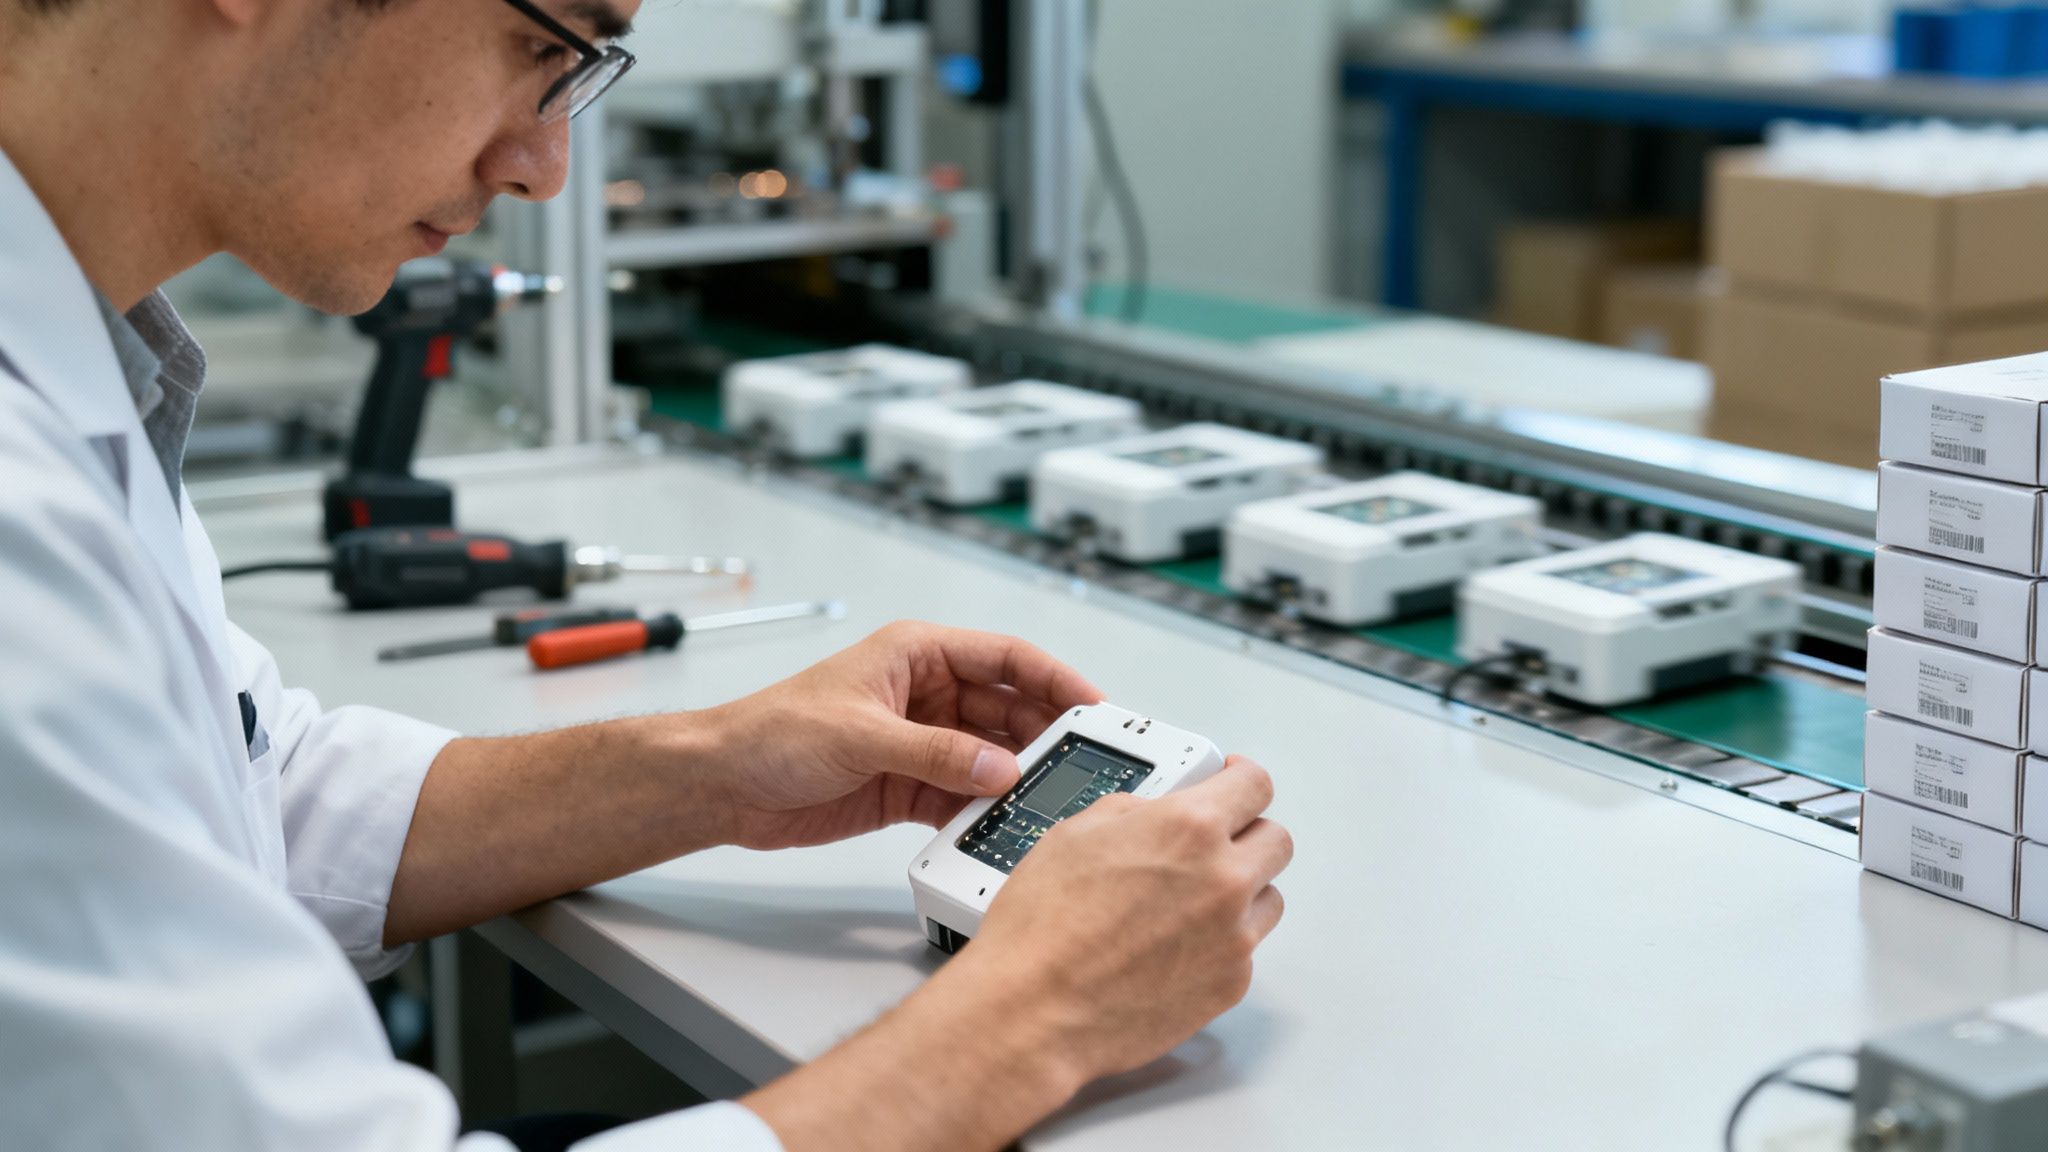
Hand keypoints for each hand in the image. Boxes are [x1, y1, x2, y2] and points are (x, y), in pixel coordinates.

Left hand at [707, 621, 1103, 850]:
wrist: (724, 786)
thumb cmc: (771, 731)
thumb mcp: (862, 735)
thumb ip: (937, 753)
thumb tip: (1000, 767)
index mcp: (917, 654)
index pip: (1005, 657)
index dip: (1054, 678)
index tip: (1093, 706)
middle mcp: (926, 694)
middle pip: (1008, 709)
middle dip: (1045, 734)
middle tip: (1083, 763)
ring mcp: (921, 741)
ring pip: (991, 755)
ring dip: (1017, 777)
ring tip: (1050, 800)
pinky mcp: (909, 785)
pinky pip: (964, 795)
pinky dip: (985, 810)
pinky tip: (1005, 825)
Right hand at [944, 756, 1290, 1084]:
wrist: (1033, 1010)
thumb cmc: (1043, 928)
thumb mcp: (1074, 835)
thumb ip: (1132, 812)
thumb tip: (1151, 814)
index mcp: (1188, 828)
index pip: (1253, 783)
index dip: (1240, 777)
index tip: (1231, 782)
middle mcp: (1223, 879)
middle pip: (1276, 840)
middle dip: (1246, 834)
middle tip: (1213, 843)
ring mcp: (1234, 936)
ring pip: (1268, 897)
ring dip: (1240, 891)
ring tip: (1189, 902)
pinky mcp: (1230, 984)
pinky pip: (1245, 949)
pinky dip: (1220, 942)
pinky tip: (1174, 947)